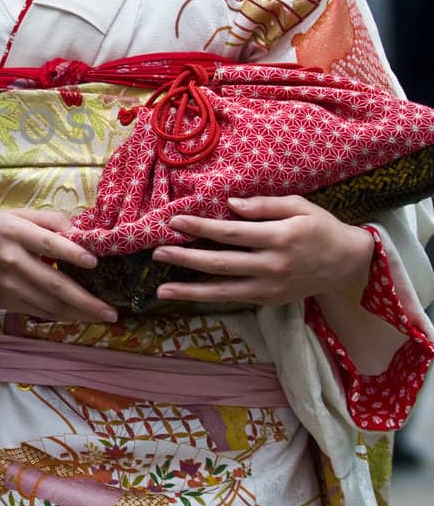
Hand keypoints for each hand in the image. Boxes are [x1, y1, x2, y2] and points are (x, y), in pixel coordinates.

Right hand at [0, 209, 117, 324]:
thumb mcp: (14, 214)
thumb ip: (47, 220)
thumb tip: (80, 232)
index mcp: (14, 232)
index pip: (48, 243)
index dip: (72, 253)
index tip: (95, 262)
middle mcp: (11, 261)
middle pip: (54, 284)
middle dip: (86, 301)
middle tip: (112, 312)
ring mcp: (7, 286)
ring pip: (48, 305)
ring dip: (78, 314)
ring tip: (102, 317)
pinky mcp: (3, 302)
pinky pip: (37, 312)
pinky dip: (59, 316)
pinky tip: (76, 316)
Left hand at [154, 195, 373, 306]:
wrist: (347, 264)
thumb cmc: (320, 228)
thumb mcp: (299, 206)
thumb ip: (265, 205)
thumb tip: (231, 205)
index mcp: (279, 238)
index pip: (232, 233)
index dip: (201, 227)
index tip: (175, 222)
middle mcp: (273, 266)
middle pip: (221, 263)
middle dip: (186, 259)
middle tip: (158, 252)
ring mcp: (271, 287)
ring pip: (224, 291)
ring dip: (190, 291)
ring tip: (162, 290)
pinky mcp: (270, 300)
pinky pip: (234, 298)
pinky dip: (210, 298)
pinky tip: (188, 294)